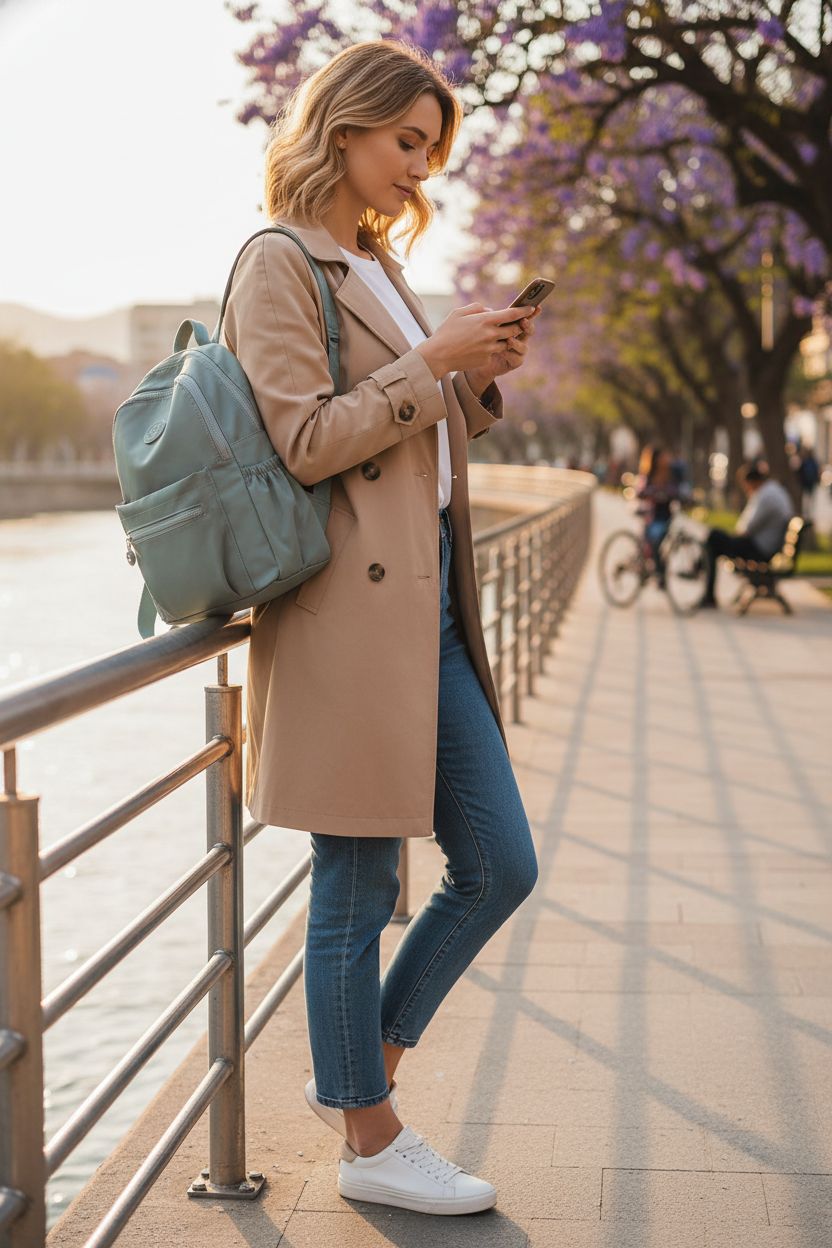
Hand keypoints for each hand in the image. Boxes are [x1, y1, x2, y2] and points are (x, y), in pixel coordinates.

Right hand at [416, 301, 537, 381]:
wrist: (438, 356)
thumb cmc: (446, 331)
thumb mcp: (459, 313)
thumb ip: (478, 308)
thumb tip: (491, 311)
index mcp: (485, 320)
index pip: (512, 314)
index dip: (524, 310)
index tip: (532, 308)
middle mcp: (491, 334)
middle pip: (514, 330)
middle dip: (518, 326)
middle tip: (519, 323)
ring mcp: (489, 349)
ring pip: (505, 343)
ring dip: (503, 339)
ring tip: (492, 336)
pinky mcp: (486, 360)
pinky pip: (493, 353)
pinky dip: (489, 349)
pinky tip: (476, 348)